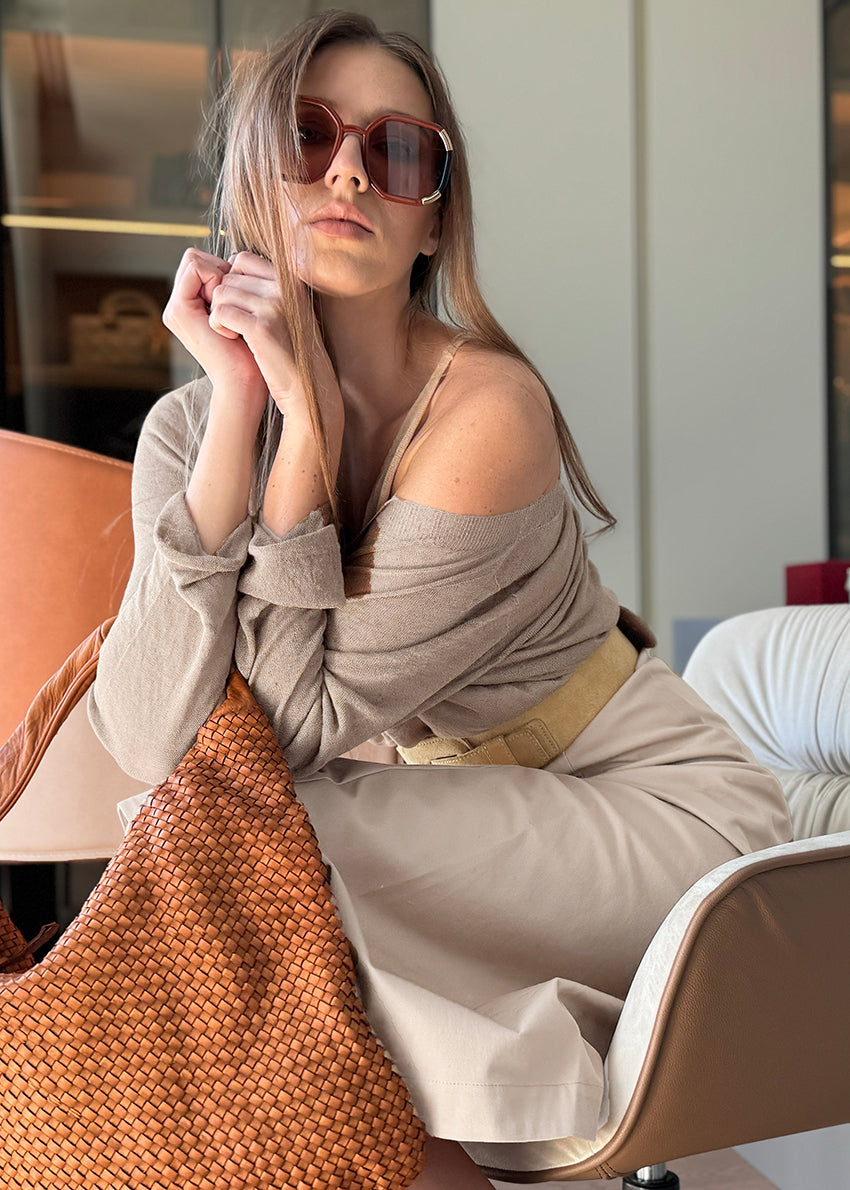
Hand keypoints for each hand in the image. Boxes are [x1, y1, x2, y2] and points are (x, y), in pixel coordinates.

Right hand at [163, 248, 267, 411]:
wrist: (245, 382)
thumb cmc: (253, 351)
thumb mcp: (242, 312)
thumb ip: (233, 288)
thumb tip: (237, 257)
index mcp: (190, 305)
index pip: (200, 261)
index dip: (223, 267)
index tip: (240, 295)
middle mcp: (178, 305)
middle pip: (194, 256)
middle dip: (219, 269)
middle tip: (236, 300)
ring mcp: (175, 308)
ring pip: (194, 259)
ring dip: (219, 275)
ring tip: (231, 308)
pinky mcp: (180, 310)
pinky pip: (197, 269)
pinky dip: (217, 280)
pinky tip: (227, 308)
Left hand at [208, 252, 340, 426]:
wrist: (307, 387)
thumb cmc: (291, 350)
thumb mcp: (285, 309)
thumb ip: (264, 285)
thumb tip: (231, 260)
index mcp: (289, 279)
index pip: (242, 259)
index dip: (230, 280)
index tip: (235, 304)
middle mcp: (284, 287)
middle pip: (229, 277)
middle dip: (223, 299)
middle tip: (232, 323)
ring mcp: (274, 305)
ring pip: (221, 293)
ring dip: (218, 313)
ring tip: (232, 331)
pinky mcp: (261, 327)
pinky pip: (221, 313)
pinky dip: (218, 326)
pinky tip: (231, 338)